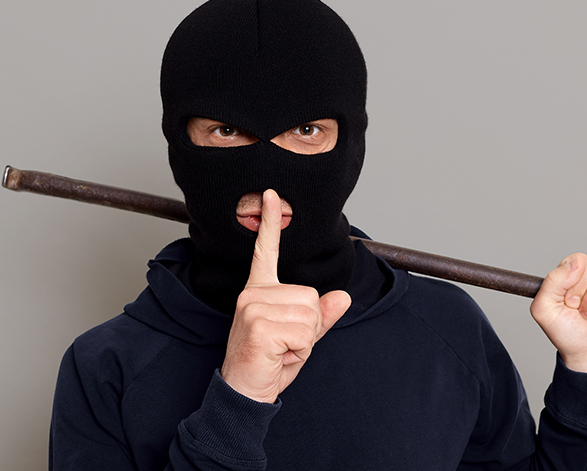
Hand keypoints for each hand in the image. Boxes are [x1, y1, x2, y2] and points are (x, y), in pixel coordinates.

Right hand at [220, 189, 351, 402]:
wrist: (244, 392)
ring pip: (311, 314)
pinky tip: (279, 355)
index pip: (266, 252)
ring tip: (281, 349)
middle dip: (309, 326)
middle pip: (312, 296)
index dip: (270, 223)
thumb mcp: (301, 338)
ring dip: (305, 339)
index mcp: (260, 291)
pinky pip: (305, 333)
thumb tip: (342, 296)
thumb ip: (320, 316)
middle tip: (285, 343)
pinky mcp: (260, 326)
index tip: (272, 194)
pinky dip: (300, 351)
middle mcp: (254, 294)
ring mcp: (254, 308)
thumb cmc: (268, 364)